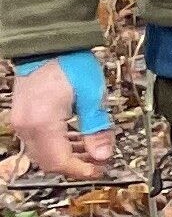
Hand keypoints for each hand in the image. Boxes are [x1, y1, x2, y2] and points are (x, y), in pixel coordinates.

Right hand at [7, 60, 113, 182]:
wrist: (48, 45)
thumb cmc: (70, 65)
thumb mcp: (92, 97)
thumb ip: (97, 129)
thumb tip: (103, 155)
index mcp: (42, 124)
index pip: (59, 162)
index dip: (81, 171)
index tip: (100, 170)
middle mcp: (26, 126)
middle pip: (48, 161)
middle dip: (75, 165)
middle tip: (99, 161)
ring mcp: (21, 121)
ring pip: (42, 152)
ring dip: (67, 155)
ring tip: (92, 150)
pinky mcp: (23, 116)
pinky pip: (38, 140)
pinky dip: (57, 144)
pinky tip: (77, 138)